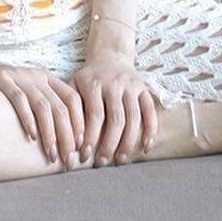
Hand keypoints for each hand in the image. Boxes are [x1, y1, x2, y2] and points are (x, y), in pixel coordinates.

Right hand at [0, 63, 87, 166]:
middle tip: (69, 160)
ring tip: (52, 154)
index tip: (81, 147)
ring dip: (50, 134)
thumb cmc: (9, 93)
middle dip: (68, 136)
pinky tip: (31, 138)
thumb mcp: (33, 93)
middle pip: (61, 107)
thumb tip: (71, 142)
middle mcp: (37, 76)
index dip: (80, 123)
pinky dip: (28, 119)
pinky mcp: (3, 80)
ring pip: (43, 107)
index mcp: (49, 78)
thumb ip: (49, 108)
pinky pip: (19, 100)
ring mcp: (21, 76)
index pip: (73, 99)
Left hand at [71, 49, 164, 165]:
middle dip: (109, 144)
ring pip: (134, 117)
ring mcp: (131, 85)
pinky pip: (150, 111)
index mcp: (94, 83)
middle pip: (116, 119)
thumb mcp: (74, 85)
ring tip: (120, 160)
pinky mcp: (144, 88)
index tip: (85, 156)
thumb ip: (71, 109)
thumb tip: (71, 140)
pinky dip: (151, 131)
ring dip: (128, 142)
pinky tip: (145, 148)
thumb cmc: (88, 79)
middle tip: (102, 163)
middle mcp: (114, 82)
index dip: (91, 137)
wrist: (109, 56)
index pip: (94, 114)